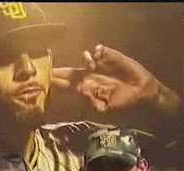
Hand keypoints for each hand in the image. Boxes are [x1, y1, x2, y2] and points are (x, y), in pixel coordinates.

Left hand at [52, 44, 170, 113]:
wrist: (139, 90)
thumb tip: (83, 95)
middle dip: (58, 69)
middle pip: (69, 71)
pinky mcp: (109, 56)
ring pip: (84, 58)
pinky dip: (96, 52)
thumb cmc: (121, 100)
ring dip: (85, 59)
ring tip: (92, 66)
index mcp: (84, 88)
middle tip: (47, 67)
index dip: (55, 81)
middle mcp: (88, 75)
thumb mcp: (106, 107)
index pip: (65, 85)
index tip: (44, 80)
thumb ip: (93, 103)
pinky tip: (100, 58)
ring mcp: (98, 65)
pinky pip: (98, 50)